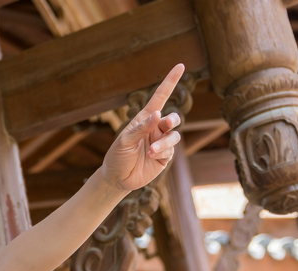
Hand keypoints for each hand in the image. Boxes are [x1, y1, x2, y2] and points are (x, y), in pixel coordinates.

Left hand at [100, 63, 184, 192]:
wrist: (117, 179)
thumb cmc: (117, 156)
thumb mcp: (124, 141)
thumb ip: (140, 128)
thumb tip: (157, 114)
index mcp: (144, 119)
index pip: (160, 97)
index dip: (170, 82)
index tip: (180, 66)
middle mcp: (155, 129)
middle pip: (173, 118)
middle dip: (172, 120)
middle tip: (166, 124)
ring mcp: (161, 142)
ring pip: (174, 135)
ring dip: (164, 142)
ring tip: (151, 151)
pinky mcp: (165, 157)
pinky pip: (170, 150)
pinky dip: (162, 151)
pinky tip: (151, 156)